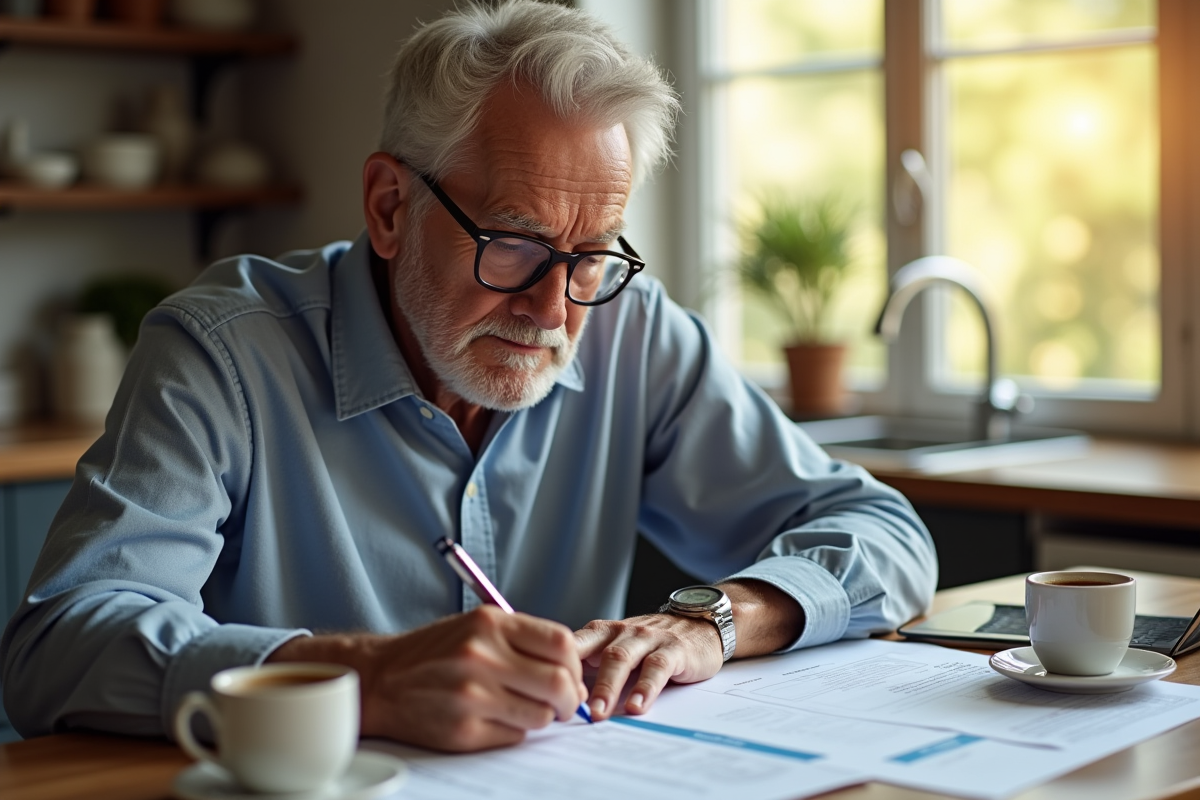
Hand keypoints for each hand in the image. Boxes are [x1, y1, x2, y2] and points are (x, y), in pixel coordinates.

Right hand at [266, 606, 586, 751]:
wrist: (381, 679)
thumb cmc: (435, 652)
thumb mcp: (477, 627)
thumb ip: (525, 643)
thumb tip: (574, 677)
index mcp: (490, 624)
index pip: (561, 642)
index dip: (576, 663)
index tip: (570, 675)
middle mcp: (482, 656)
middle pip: (560, 682)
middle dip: (569, 698)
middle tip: (562, 703)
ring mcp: (472, 695)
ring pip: (541, 715)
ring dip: (540, 716)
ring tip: (520, 708)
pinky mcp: (464, 730)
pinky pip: (515, 736)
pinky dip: (514, 731)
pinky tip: (495, 719)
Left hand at [574, 579, 806, 721]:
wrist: (699, 624)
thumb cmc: (650, 644)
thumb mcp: (617, 648)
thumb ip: (590, 667)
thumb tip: (554, 699)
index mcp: (601, 633)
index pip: (572, 646)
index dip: (557, 667)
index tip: (541, 692)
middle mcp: (621, 632)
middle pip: (595, 655)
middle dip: (580, 683)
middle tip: (566, 708)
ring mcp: (647, 638)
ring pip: (622, 659)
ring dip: (608, 687)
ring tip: (598, 713)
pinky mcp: (674, 649)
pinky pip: (657, 668)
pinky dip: (645, 688)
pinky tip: (637, 706)